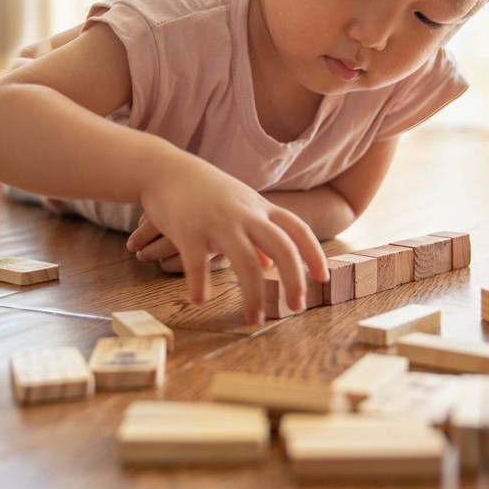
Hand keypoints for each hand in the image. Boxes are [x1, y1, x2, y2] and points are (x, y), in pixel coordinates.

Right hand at [137, 155, 328, 325]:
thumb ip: (256, 233)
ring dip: (253, 295)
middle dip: (294, 278)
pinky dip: (201, 285)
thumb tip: (269, 265)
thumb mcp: (238, 206)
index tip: (323, 278)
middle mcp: (245, 215)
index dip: (313, 253)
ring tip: (254, 320)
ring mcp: (218, 222)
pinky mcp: (189, 231)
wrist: (165, 169)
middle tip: (297, 307)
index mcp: (259, 208)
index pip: (297, 229)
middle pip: (282, 247)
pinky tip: (200, 301)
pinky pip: (198, 264)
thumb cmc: (205, 191)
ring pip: (246, 261)